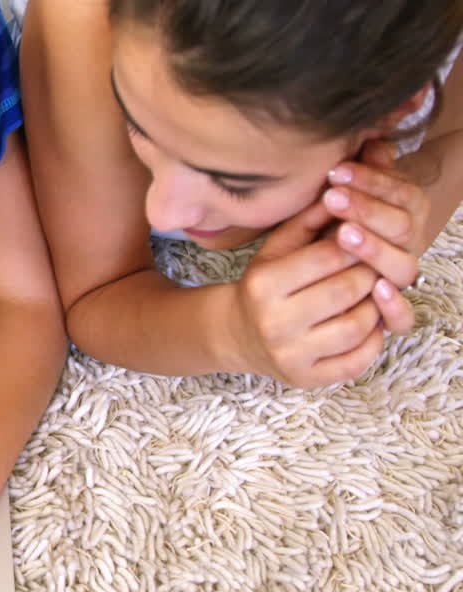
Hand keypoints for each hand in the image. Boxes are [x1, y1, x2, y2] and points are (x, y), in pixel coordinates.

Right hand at [235, 200, 385, 387]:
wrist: (237, 334)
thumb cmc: (263, 286)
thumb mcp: (275, 249)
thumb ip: (307, 221)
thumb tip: (341, 190)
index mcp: (263, 285)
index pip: (327, 257)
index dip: (356, 243)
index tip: (367, 237)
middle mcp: (274, 323)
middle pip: (346, 289)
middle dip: (369, 272)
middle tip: (375, 264)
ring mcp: (291, 355)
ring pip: (358, 325)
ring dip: (376, 306)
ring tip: (372, 292)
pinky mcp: (307, 379)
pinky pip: (357, 359)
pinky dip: (373, 339)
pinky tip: (368, 323)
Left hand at [321, 139, 429, 333]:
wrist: (318, 268)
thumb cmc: (330, 223)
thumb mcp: (339, 193)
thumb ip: (357, 167)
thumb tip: (369, 139)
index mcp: (403, 211)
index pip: (399, 192)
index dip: (371, 181)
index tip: (335, 171)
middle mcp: (406, 245)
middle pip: (401, 226)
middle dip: (367, 209)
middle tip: (332, 196)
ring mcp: (397, 280)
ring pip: (402, 267)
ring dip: (375, 249)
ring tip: (343, 234)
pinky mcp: (386, 316)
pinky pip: (403, 318)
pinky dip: (395, 306)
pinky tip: (375, 289)